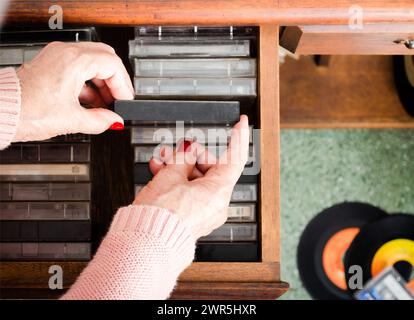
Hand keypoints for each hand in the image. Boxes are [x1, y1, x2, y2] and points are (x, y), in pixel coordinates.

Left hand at [14, 41, 133, 141]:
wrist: (1, 112)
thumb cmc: (26, 110)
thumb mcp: (72, 120)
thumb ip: (100, 121)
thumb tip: (113, 120)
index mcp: (74, 61)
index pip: (113, 65)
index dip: (123, 85)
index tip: (124, 101)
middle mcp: (65, 53)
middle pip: (105, 58)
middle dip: (114, 81)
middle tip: (117, 100)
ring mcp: (56, 57)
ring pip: (92, 62)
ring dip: (101, 83)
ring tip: (103, 106)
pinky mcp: (50, 65)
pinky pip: (77, 68)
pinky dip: (87, 83)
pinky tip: (88, 103)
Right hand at [133, 115, 249, 239]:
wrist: (145, 241)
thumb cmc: (160, 215)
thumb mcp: (171, 175)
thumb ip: (182, 158)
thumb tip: (187, 152)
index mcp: (218, 192)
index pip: (235, 158)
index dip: (238, 137)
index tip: (241, 123)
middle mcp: (216, 204)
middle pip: (210, 167)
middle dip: (190, 155)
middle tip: (173, 150)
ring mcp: (205, 212)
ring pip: (196, 179)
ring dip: (178, 167)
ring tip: (160, 162)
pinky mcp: (192, 218)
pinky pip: (189, 193)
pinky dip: (176, 182)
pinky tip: (160, 172)